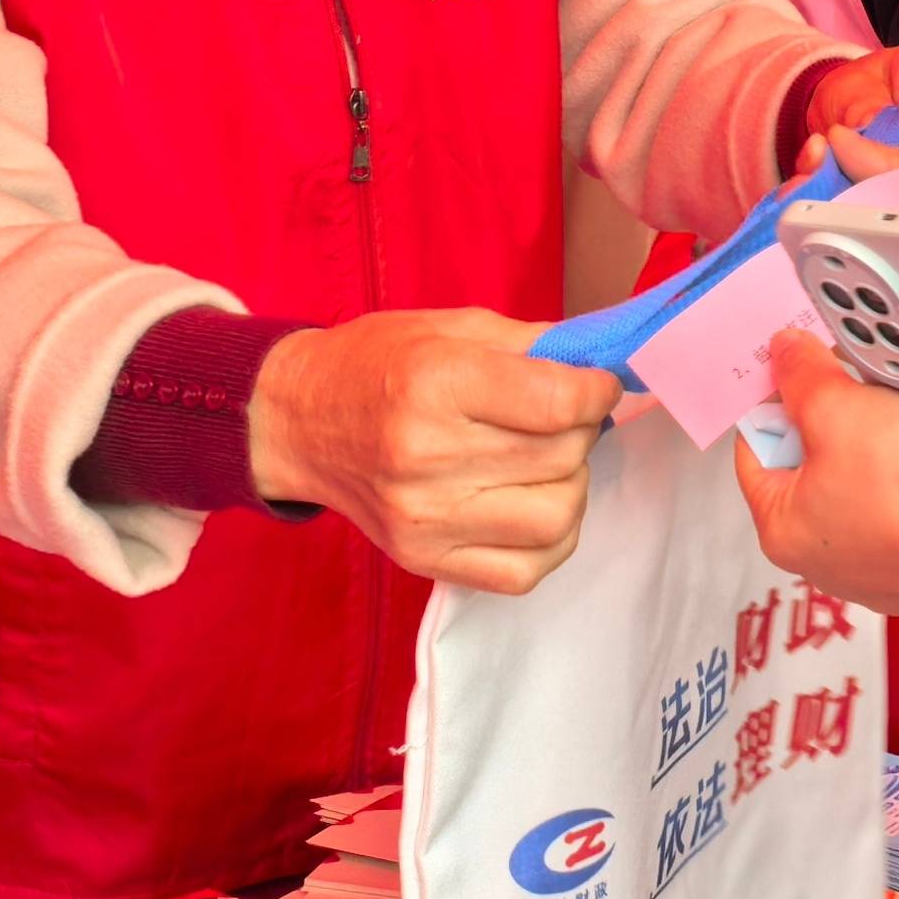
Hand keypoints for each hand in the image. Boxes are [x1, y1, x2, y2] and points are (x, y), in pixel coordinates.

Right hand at [249, 310, 623, 594]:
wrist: (297, 422)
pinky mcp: (424, 561)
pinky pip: (526, 571)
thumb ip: (530, 345)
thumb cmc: (374, 364)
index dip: (596, 392)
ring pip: (557, 518)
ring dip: (571, 485)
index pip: (557, 403)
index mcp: (433, 383)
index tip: (596, 385)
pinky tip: (532, 505)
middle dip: (583, 430)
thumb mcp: (448, 327)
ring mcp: (424, 519)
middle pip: (562, 457)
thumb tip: (601, 367)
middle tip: (564, 415)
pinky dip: (550, 539)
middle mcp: (425, 456)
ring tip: (546, 462)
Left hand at [737, 330, 898, 620]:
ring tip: (893, 409)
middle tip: (853, 383)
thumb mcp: (839, 409)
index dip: (776, 399)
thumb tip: (783, 351)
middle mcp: (823, 555)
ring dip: (872, 437)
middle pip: (807, 461)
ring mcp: (874, 559)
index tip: (801, 369)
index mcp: (783, 530)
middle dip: (829, 416)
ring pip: (856, 476)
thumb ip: (801, 376)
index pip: (756, 449)